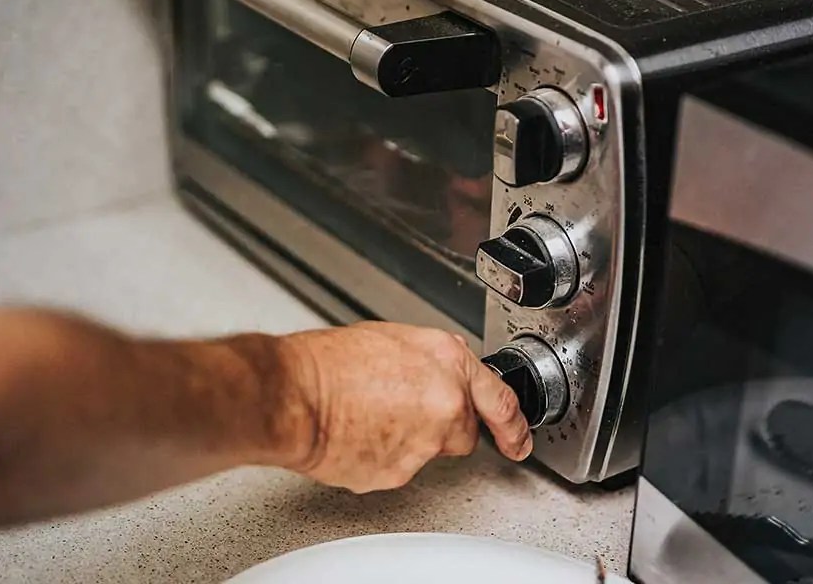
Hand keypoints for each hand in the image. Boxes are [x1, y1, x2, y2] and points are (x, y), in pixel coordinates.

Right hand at [272, 322, 531, 492]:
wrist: (293, 394)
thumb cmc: (329, 363)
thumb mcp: (394, 339)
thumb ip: (431, 362)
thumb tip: (439, 377)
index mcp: (448, 362)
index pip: (500, 400)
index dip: (514, 425)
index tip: (519, 439)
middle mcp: (446, 402)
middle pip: (464, 432)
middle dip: (441, 427)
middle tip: (403, 412)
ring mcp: (425, 442)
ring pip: (428, 451)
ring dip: (407, 440)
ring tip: (368, 417)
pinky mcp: (400, 472)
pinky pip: (398, 467)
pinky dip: (382, 457)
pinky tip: (358, 434)